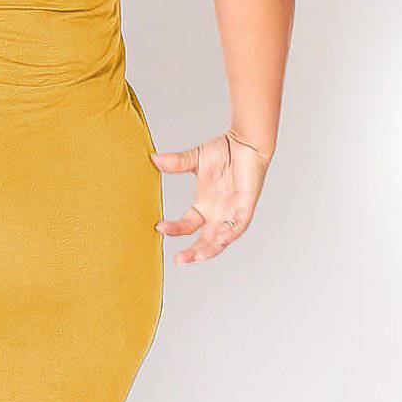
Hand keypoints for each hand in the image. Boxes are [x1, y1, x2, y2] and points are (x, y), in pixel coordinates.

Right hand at [151, 132, 270, 264]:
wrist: (247, 141)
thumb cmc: (226, 151)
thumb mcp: (195, 160)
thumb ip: (176, 163)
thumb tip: (154, 159)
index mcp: (204, 206)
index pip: (188, 225)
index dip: (175, 229)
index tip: (159, 227)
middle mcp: (217, 214)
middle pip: (204, 241)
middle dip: (192, 252)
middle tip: (178, 261)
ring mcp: (232, 212)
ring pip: (221, 239)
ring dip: (211, 249)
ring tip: (197, 257)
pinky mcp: (246, 206)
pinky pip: (239, 225)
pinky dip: (231, 232)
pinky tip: (221, 239)